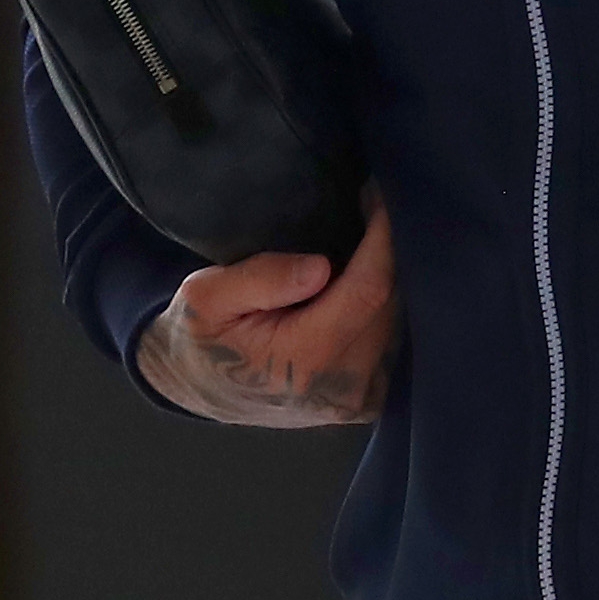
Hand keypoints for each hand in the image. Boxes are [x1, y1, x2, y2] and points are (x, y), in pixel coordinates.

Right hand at [142, 195, 397, 426]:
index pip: (369, 289)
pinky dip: (378, 312)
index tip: (376, 197)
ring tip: (355, 251)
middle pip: (388, 303)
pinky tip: (353, 293)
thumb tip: (322, 267)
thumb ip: (260, 280)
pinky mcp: (366, 402)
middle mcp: (343, 386)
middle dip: (381, 256)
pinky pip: (390, 342)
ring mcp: (358, 398)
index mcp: (306, 357)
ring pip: (395, 322)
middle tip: (361, 214)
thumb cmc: (203, 338)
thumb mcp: (208, 298)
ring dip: (381, 282)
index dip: (382, 240)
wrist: (203, 391)